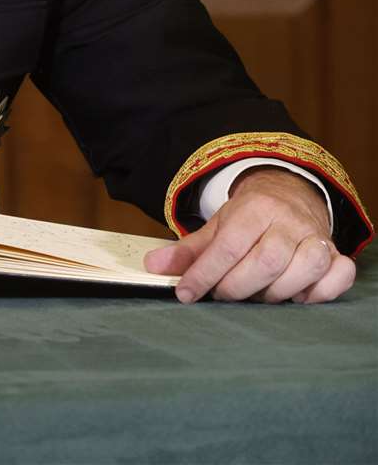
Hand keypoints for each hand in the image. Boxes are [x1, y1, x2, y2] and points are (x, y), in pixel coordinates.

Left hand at [143, 167, 354, 303]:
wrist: (289, 194)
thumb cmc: (249, 217)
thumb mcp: (216, 226)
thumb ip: (187, 249)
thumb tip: (153, 267)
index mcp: (255, 208)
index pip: (228, 246)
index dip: (205, 274)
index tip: (186, 293)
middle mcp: (288, 220)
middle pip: (265, 262)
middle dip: (237, 287)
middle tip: (221, 295)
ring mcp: (316, 236)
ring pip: (302, 270)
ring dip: (274, 293)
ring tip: (254, 295)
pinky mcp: (336, 252)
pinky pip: (338, 276)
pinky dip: (318, 293)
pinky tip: (296, 297)